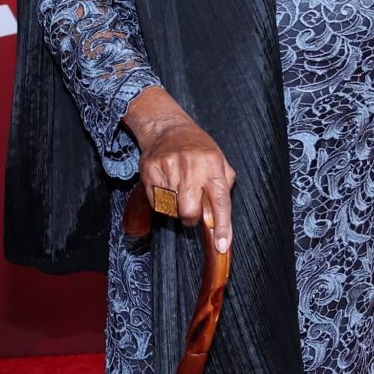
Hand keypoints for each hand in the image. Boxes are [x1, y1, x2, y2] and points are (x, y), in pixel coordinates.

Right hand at [138, 114, 234, 253]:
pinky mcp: (150, 172)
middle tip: (192, 209)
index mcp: (212, 165)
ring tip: (179, 190)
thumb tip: (221, 214)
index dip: (222, 227)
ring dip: (176, 207)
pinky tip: (167, 185)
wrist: (167, 128)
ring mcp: (168, 169)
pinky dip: (162, 201)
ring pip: (171, 209)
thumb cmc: (197, 147)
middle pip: (189, 211)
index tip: (221, 245)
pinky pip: (156, 202)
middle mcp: (190, 167)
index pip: (220, 201)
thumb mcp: (220, 160)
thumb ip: (224, 185)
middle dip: (191, 218)